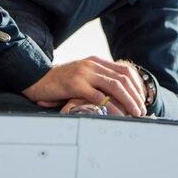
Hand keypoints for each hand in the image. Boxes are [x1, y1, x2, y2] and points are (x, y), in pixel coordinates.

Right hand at [22, 56, 146, 116]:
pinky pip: (99, 97)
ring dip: (128, 101)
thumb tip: (116, 96)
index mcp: (96, 61)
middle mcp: (93, 65)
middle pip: (123, 79)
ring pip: (115, 86)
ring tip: (134, 114)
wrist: (36, 78)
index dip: (136, 86)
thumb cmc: (59, 81)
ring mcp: (85, 73)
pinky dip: (111, 107)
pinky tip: (116, 115)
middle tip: (141, 111)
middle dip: (135, 96)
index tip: (141, 100)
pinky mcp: (76, 85)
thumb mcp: (81, 75)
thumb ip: (96, 80)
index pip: (124, 71)